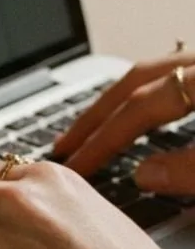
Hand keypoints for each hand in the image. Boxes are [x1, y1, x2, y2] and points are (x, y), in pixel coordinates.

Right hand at [55, 53, 194, 190]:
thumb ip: (191, 169)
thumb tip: (144, 175)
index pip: (138, 107)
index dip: (103, 138)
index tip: (74, 166)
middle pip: (138, 79)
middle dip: (96, 113)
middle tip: (65, 143)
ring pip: (158, 72)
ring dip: (122, 100)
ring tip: (97, 124)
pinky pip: (179, 76)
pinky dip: (154, 94)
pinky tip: (152, 111)